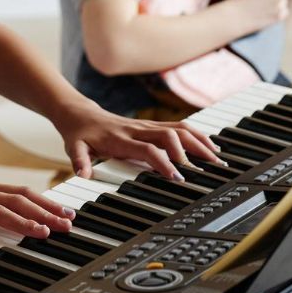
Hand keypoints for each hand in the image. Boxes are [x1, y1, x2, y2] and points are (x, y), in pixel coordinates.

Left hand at [52, 99, 220, 180]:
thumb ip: (79, 160)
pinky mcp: (153, 125)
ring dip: (199, 142)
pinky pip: (179, 128)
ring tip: (216, 158)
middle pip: (171, 136)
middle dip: (190, 152)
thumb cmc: (80, 135)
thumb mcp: (74, 148)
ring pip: (179, 129)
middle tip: (206, 170)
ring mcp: (147, 126)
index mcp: (121, 139)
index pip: (148, 150)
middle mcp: (138, 130)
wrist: (81, 115)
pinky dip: (197, 136)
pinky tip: (210, 146)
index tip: (177, 177)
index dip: (164, 162)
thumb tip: (82, 174)